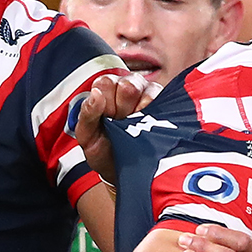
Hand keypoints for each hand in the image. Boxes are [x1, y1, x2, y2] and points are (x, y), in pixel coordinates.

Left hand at [72, 72, 161, 186]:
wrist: (122, 169)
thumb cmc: (103, 149)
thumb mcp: (87, 135)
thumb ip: (87, 113)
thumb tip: (96, 93)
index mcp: (105, 88)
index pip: (106, 82)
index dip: (106, 102)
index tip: (107, 118)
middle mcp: (127, 85)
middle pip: (129, 84)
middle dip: (123, 108)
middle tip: (121, 123)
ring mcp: (148, 93)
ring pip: (148, 91)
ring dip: (140, 114)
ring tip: (134, 127)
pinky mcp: (165, 104)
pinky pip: (163, 102)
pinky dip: (155, 117)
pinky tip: (147, 128)